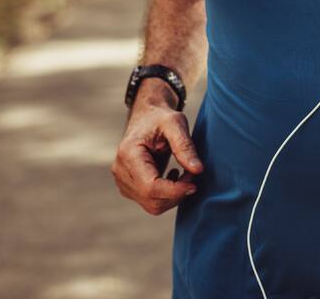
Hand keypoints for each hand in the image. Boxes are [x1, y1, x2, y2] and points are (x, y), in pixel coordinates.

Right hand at [111, 96, 203, 214]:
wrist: (146, 115)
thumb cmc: (161, 116)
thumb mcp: (176, 123)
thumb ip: (185, 146)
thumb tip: (198, 170)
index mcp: (128, 154)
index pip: (150, 187)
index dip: (175, 191)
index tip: (194, 184)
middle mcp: (121, 170)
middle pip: (151, 200)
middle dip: (177, 193)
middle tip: (192, 173)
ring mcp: (122, 180)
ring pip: (152, 205)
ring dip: (174, 195)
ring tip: (185, 173)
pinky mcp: (129, 186)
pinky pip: (150, 202)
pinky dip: (167, 195)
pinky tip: (173, 176)